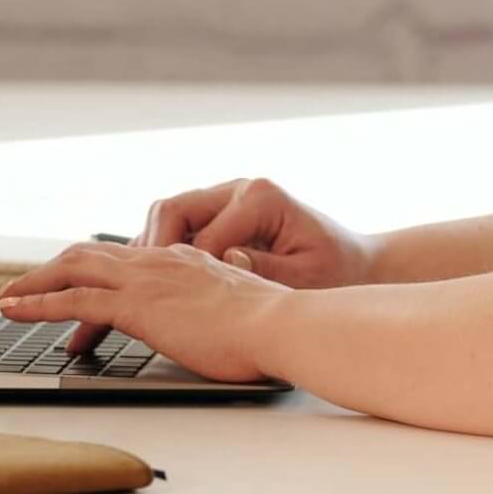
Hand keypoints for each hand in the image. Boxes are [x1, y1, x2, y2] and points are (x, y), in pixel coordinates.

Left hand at [0, 241, 285, 380]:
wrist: (282, 325)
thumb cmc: (272, 327)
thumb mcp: (238, 310)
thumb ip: (218, 309)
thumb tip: (217, 323)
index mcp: (185, 260)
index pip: (127, 258)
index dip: (94, 269)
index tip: (76, 282)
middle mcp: (161, 262)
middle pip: (91, 255)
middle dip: (52, 270)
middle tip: (26, 287)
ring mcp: (146, 281)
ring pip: (73, 269)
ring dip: (34, 283)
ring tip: (8, 300)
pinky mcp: (137, 306)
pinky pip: (74, 299)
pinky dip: (38, 303)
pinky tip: (16, 312)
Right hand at [137, 176, 378, 289]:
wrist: (356, 263)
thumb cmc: (336, 271)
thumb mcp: (306, 277)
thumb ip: (265, 269)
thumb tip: (226, 260)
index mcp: (259, 198)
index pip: (201, 233)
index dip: (182, 270)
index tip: (172, 302)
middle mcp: (238, 190)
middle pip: (171, 211)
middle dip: (151, 251)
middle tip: (136, 291)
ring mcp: (227, 200)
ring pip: (167, 218)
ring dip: (151, 252)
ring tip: (139, 289)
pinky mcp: (222, 216)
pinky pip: (179, 229)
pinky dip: (163, 254)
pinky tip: (157, 284)